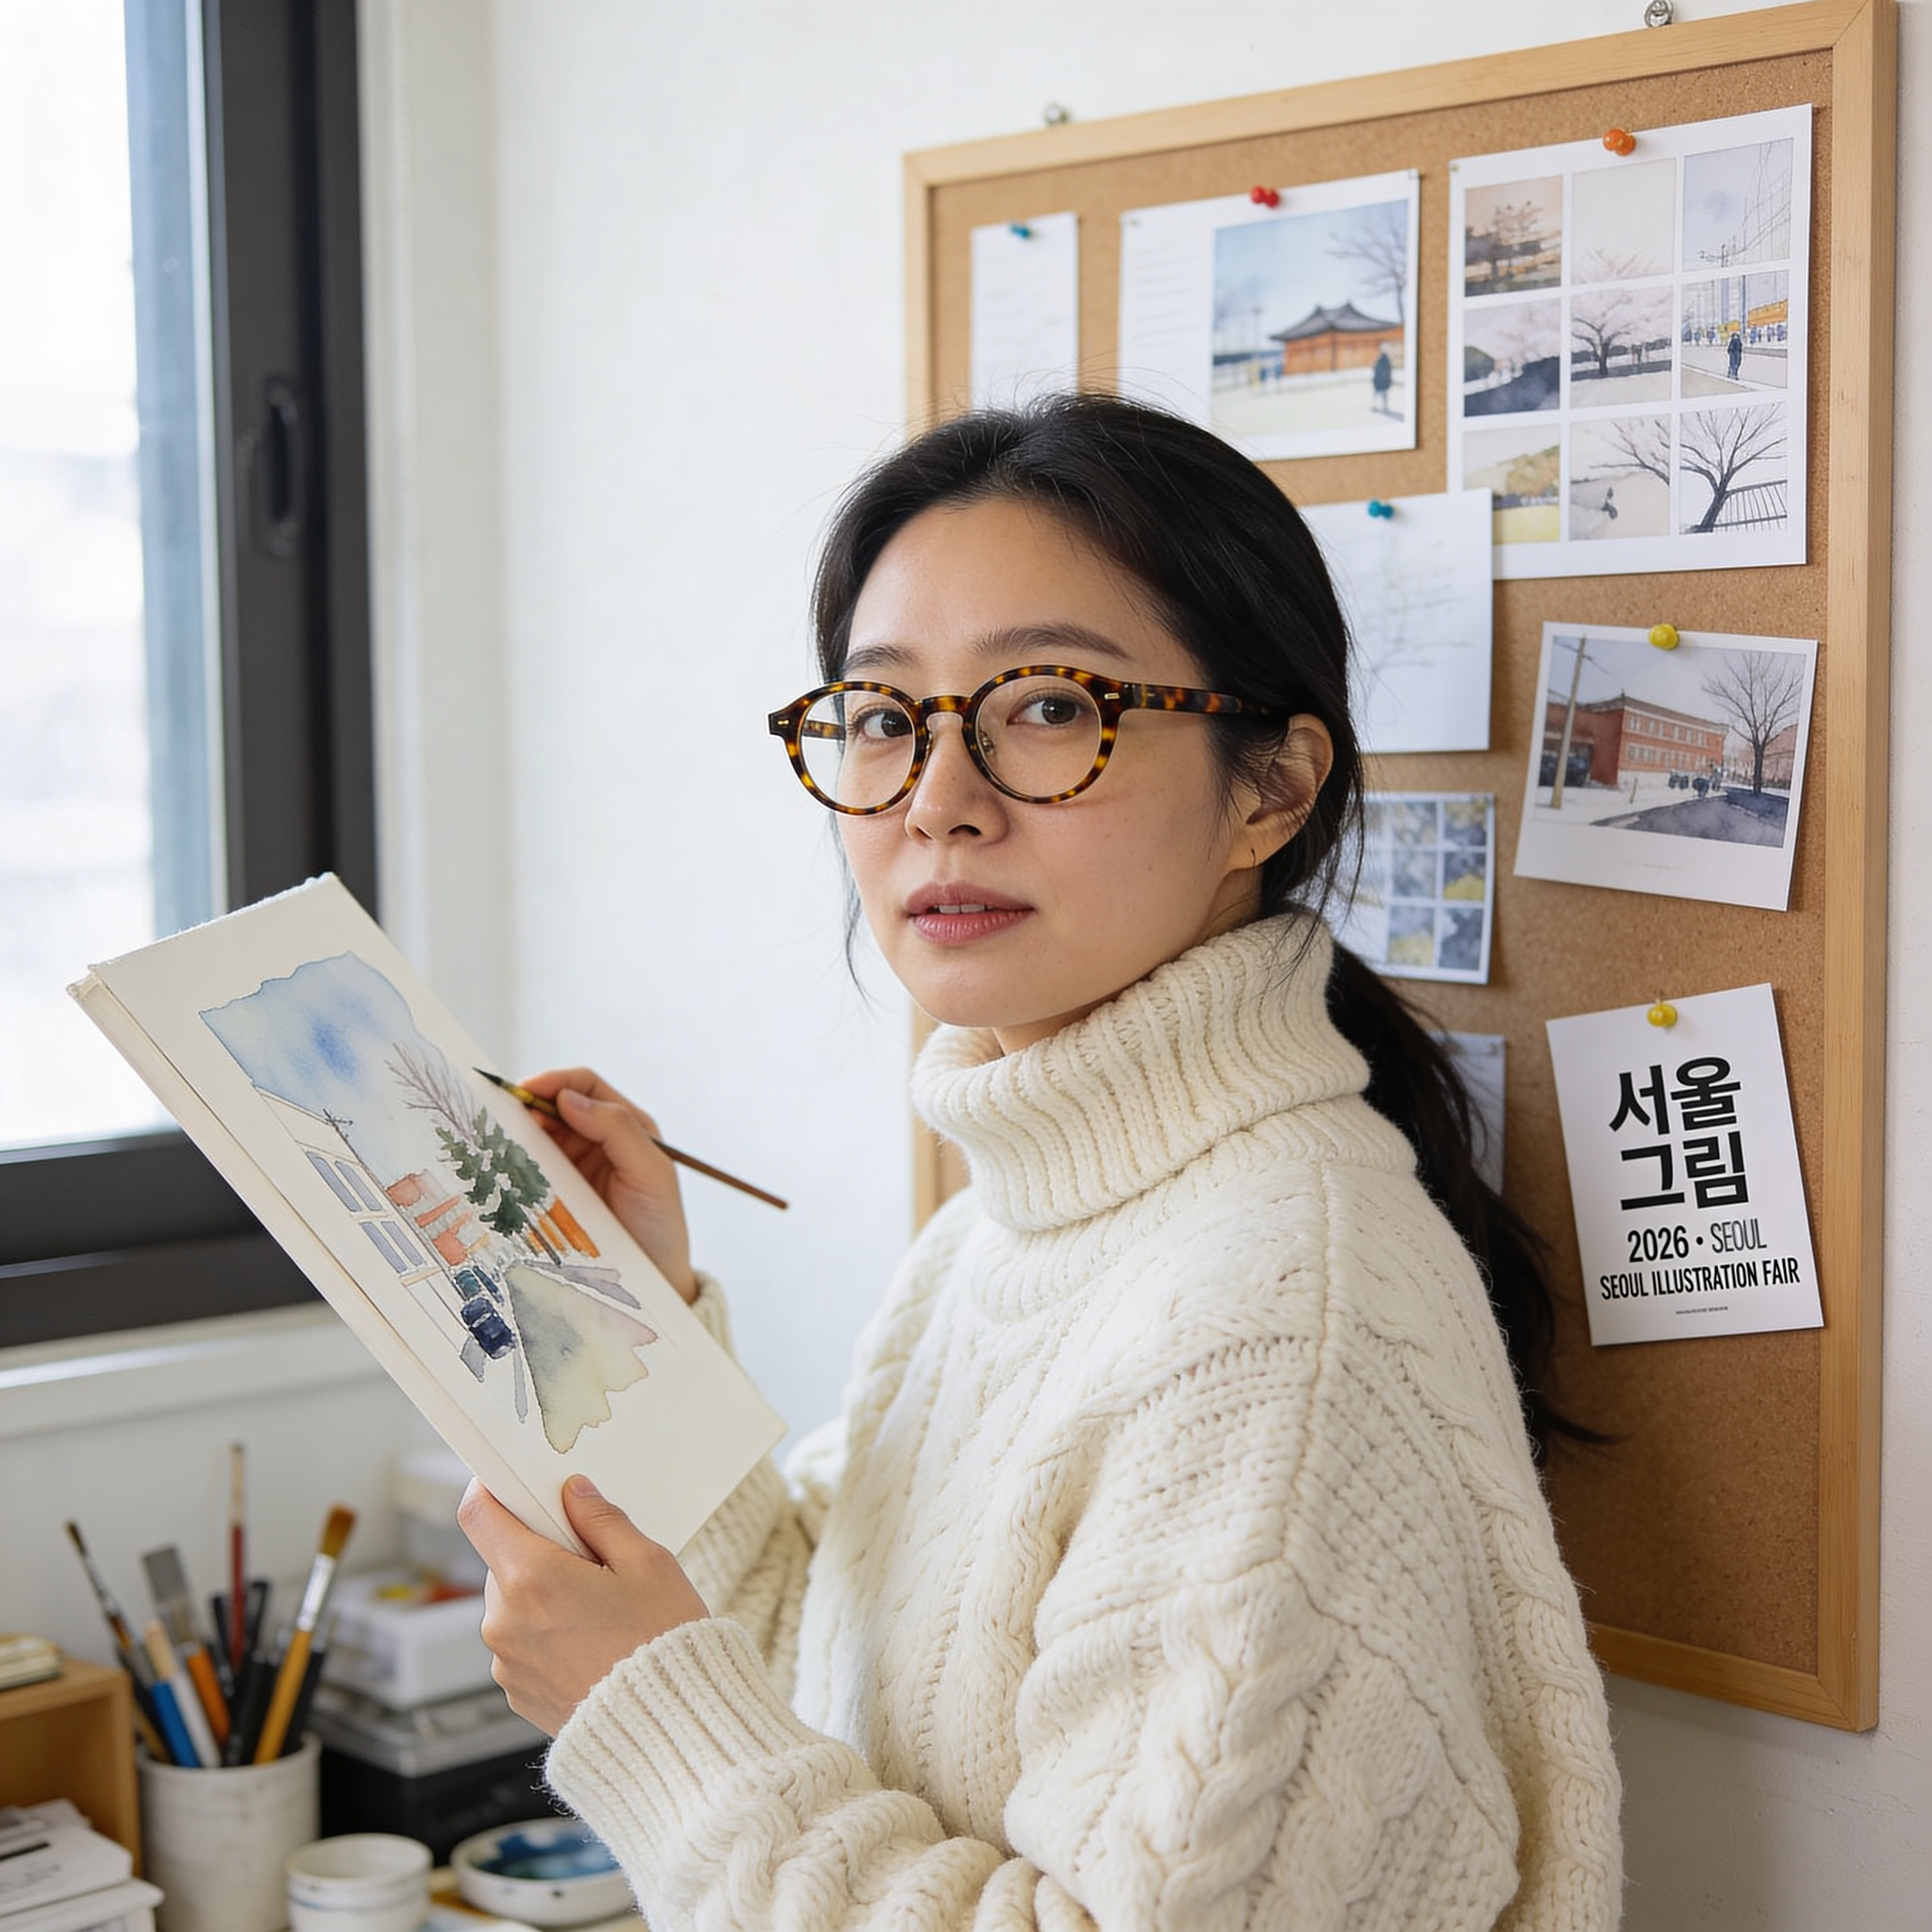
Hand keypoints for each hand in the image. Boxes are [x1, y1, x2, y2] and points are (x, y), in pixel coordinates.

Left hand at [459, 1475, 709, 1735]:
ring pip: (514, 1601)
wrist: (668, 1734)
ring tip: (603, 1612)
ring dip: (545, 1594)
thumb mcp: (648, 1563)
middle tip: (595, 1560)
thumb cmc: (663, 1644)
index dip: (492, 1489)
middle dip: (541, 1549)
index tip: (515, 1483)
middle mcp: (504, 1621)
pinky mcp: (517, 1692)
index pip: (479, 1514)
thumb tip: (573, 1494)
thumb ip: (602, 1520)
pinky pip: (521, 1642)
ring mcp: (506, 1662)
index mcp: (532, 1579)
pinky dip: (548, 1632)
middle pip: (504, 1558)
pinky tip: (594, 1644)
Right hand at [519, 1067, 697, 1302]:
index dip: (555, 1082)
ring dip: (517, 1136)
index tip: (525, 1091)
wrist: (653, 1281)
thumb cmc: (660, 1227)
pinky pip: (531, 1170)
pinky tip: (500, 1169)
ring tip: (493, 1141)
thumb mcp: (651, 1174)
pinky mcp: (558, 1194)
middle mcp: (600, 1141)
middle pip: (555, 1108)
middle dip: (527, 1107)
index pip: (587, 1087)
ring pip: (539, 1138)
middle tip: (499, 1117)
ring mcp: (576, 1167)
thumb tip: (570, 1097)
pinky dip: (514, 1165)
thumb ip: (618, 1129)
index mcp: (627, 1127)